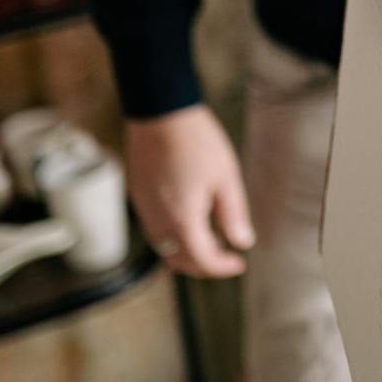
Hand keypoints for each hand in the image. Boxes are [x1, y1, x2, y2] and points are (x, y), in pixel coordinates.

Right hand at [124, 105, 254, 278]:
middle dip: (204, 264)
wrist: (161, 114)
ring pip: (165, 247)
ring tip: (213, 237)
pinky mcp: (139, 197)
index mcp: (182, 219)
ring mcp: (145, 210)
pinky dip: (174, 236)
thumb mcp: (226, 178)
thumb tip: (242, 242)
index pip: (202, 260)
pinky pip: (156, 230)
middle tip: (227, 255)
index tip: (239, 263)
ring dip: (188, 251)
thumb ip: (234, 214)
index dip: (222, 267)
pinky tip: (192, 219)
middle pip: (180, 260)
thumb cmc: (197, 142)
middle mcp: (158, 221)